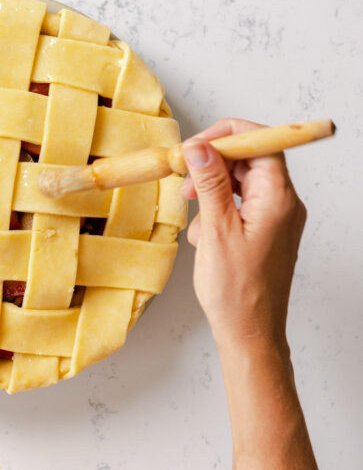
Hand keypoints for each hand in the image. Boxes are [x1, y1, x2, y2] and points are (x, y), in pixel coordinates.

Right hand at [181, 119, 306, 351]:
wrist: (249, 333)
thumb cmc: (237, 292)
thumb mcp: (216, 229)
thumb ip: (210, 183)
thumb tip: (200, 148)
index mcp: (280, 199)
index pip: (263, 143)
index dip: (228, 135)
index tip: (198, 143)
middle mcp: (284, 205)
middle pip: (251, 160)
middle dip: (214, 164)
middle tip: (185, 176)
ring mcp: (276, 219)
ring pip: (243, 182)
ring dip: (212, 189)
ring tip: (191, 207)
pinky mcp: (265, 232)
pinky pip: (242, 205)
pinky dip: (218, 210)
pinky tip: (203, 234)